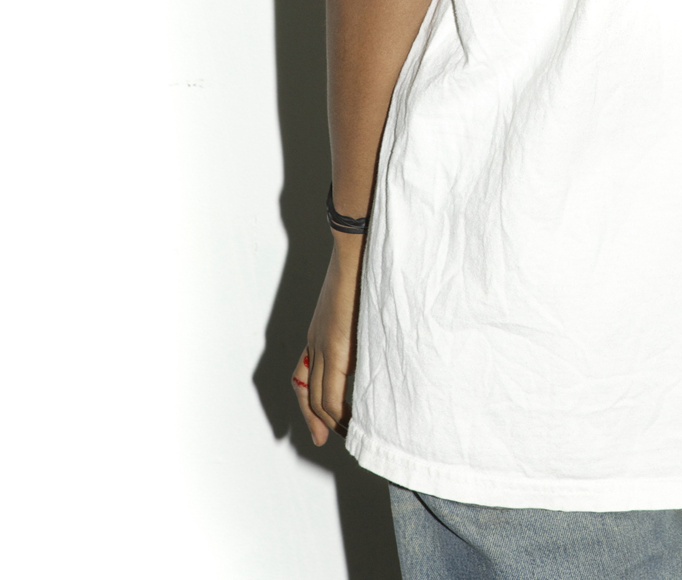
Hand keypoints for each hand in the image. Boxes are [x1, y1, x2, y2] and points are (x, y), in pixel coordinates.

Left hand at [292, 232, 364, 445]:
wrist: (358, 242)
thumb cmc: (366, 263)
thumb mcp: (359, 299)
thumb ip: (361, 321)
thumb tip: (378, 331)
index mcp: (319, 329)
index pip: (303, 377)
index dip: (309, 403)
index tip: (320, 424)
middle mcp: (315, 340)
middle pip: (307, 392)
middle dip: (316, 420)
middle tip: (326, 439)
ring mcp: (323, 344)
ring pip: (318, 399)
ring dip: (331, 421)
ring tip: (348, 434)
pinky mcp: (336, 346)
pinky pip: (331, 393)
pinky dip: (338, 414)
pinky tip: (351, 421)